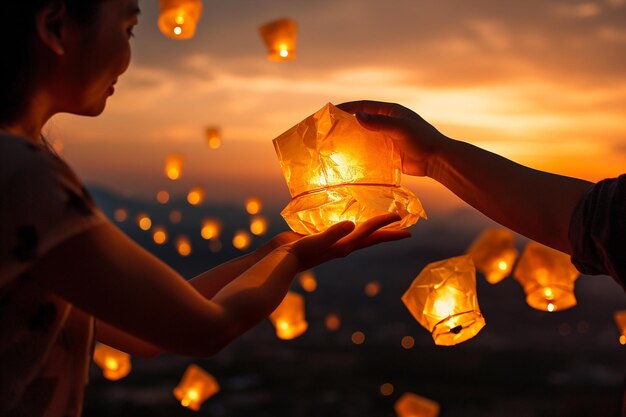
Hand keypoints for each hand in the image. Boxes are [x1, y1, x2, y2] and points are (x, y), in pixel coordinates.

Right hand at [279, 213, 410, 270]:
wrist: (280, 266)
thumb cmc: (296, 253)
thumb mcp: (315, 241)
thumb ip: (332, 233)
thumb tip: (351, 224)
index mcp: (343, 245)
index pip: (369, 232)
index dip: (383, 224)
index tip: (399, 216)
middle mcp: (342, 246)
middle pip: (370, 238)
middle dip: (388, 233)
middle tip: (406, 229)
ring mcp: (333, 245)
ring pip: (359, 237)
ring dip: (373, 231)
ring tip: (383, 225)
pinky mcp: (323, 242)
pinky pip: (345, 233)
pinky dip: (353, 228)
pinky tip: (350, 223)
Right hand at [337, 100, 448, 176]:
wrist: (436, 160)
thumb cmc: (421, 139)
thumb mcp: (400, 128)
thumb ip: (379, 122)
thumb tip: (356, 116)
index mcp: (390, 112)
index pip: (364, 106)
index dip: (347, 107)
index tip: (331, 111)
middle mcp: (386, 123)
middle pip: (362, 121)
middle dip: (346, 124)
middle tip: (329, 129)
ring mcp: (386, 139)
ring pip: (364, 137)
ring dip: (351, 140)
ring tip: (334, 145)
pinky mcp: (387, 154)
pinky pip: (370, 152)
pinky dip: (359, 154)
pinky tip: (349, 160)